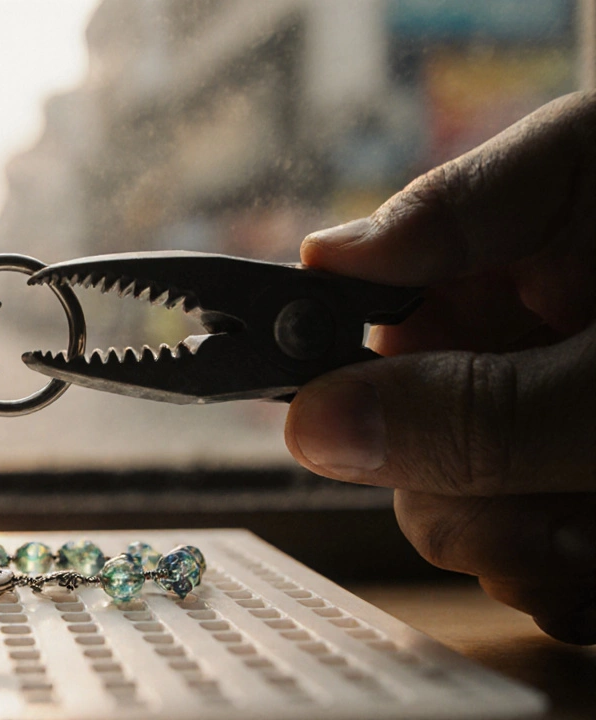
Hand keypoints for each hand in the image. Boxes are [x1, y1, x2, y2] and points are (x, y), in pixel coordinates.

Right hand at [285, 92, 595, 643]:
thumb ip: (477, 401)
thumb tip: (307, 417)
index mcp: (546, 215)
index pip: (370, 267)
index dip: (312, 333)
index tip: (279, 396)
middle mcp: (538, 295)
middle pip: (398, 400)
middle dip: (446, 478)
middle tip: (516, 520)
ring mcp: (560, 380)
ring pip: (456, 483)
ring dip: (514, 540)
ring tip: (592, 549)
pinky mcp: (583, 457)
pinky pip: (523, 527)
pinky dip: (561, 568)